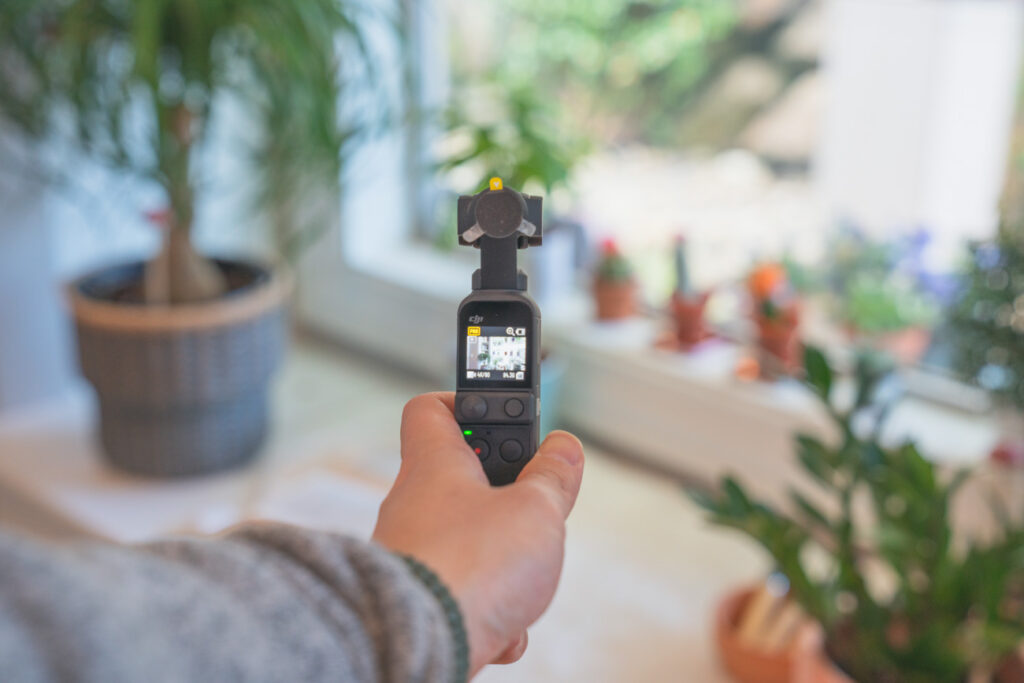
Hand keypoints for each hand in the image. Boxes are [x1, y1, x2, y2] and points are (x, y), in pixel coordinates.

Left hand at [372, 392, 584, 675]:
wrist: (420, 644)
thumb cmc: (471, 567)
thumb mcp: (535, 511)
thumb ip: (553, 478)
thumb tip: (564, 448)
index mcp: (435, 464)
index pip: (431, 409)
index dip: (468, 403)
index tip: (507, 417)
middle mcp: (413, 503)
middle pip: (463, 478)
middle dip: (509, 494)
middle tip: (536, 505)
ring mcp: (411, 551)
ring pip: (469, 540)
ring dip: (505, 559)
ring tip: (525, 582)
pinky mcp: (417, 596)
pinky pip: (461, 588)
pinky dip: (489, 605)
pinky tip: (502, 625)